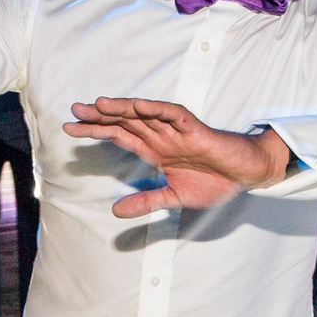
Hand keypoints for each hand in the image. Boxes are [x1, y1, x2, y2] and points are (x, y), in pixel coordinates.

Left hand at [64, 98, 291, 217]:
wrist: (246, 174)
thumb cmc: (214, 180)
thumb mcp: (174, 198)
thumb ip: (146, 201)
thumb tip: (115, 212)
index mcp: (155, 150)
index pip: (119, 136)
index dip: (95, 131)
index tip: (70, 129)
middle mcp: (161, 136)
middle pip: (125, 122)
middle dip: (99, 116)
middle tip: (73, 110)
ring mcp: (177, 131)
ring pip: (144, 114)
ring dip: (122, 108)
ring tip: (98, 104)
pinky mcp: (195, 129)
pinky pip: (173, 114)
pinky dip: (156, 109)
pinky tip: (138, 104)